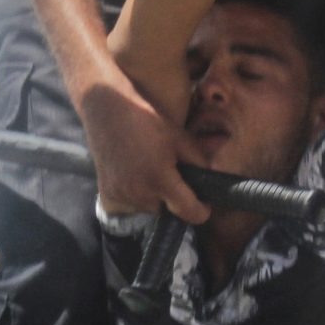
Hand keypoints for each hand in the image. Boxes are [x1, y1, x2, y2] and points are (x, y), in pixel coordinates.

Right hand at [76, 69, 205, 222]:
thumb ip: (200, 161)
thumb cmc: (147, 121)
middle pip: (169, 211)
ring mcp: (122, 197)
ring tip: (151, 173)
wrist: (107, 111)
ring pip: (150, 209)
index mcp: (161, 180)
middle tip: (172, 176)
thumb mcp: (180, 138)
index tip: (204, 202)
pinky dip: (137, 196)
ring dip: (155, 198)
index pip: (190, 213)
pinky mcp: (108, 195)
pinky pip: (131, 205)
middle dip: (174, 199)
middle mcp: (140, 194)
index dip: (202, 210)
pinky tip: (135, 176)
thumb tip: (217, 178)